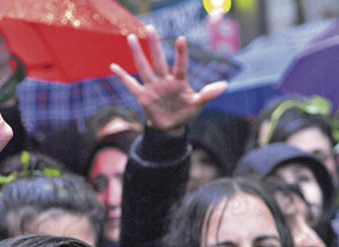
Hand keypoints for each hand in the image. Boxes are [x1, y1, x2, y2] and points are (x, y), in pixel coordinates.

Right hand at [110, 25, 226, 135]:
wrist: (172, 126)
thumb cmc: (186, 112)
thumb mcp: (199, 104)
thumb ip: (208, 94)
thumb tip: (225, 86)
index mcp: (179, 82)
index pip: (180, 66)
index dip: (181, 54)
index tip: (181, 39)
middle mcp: (165, 81)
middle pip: (159, 61)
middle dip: (154, 46)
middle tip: (151, 28)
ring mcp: (153, 88)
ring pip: (144, 68)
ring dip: (138, 54)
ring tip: (131, 37)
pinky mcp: (143, 97)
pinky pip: (131, 85)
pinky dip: (123, 77)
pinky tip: (113, 66)